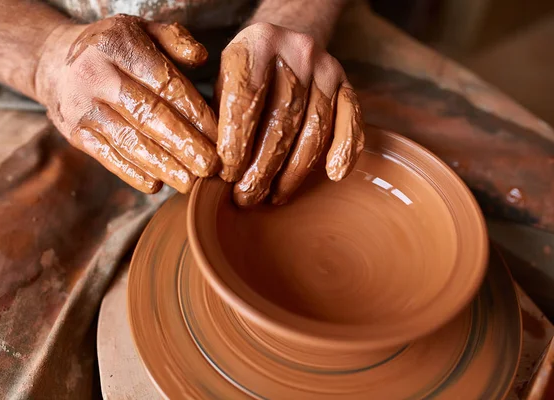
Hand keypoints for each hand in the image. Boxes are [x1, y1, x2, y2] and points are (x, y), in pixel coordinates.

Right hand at [35, 15, 218, 193]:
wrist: (54, 61)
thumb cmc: (112, 48)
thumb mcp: (142, 29)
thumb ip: (175, 40)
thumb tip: (201, 59)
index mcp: (119, 47)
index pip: (165, 84)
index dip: (195, 113)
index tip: (219, 136)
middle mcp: (97, 76)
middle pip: (148, 116)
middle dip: (183, 144)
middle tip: (209, 167)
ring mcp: (83, 107)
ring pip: (129, 140)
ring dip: (162, 165)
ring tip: (189, 182)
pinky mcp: (75, 133)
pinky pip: (106, 155)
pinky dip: (131, 172)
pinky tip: (155, 185)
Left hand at [215, 22, 364, 205]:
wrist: (286, 38)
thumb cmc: (246, 72)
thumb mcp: (223, 80)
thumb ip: (220, 116)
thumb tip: (217, 168)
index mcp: (257, 43)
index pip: (247, 97)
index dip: (237, 141)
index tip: (227, 175)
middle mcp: (297, 51)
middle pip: (282, 119)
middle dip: (263, 166)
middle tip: (247, 197)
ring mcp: (327, 67)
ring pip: (314, 128)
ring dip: (294, 171)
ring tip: (274, 196)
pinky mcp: (346, 84)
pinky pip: (351, 122)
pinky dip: (344, 151)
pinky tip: (333, 175)